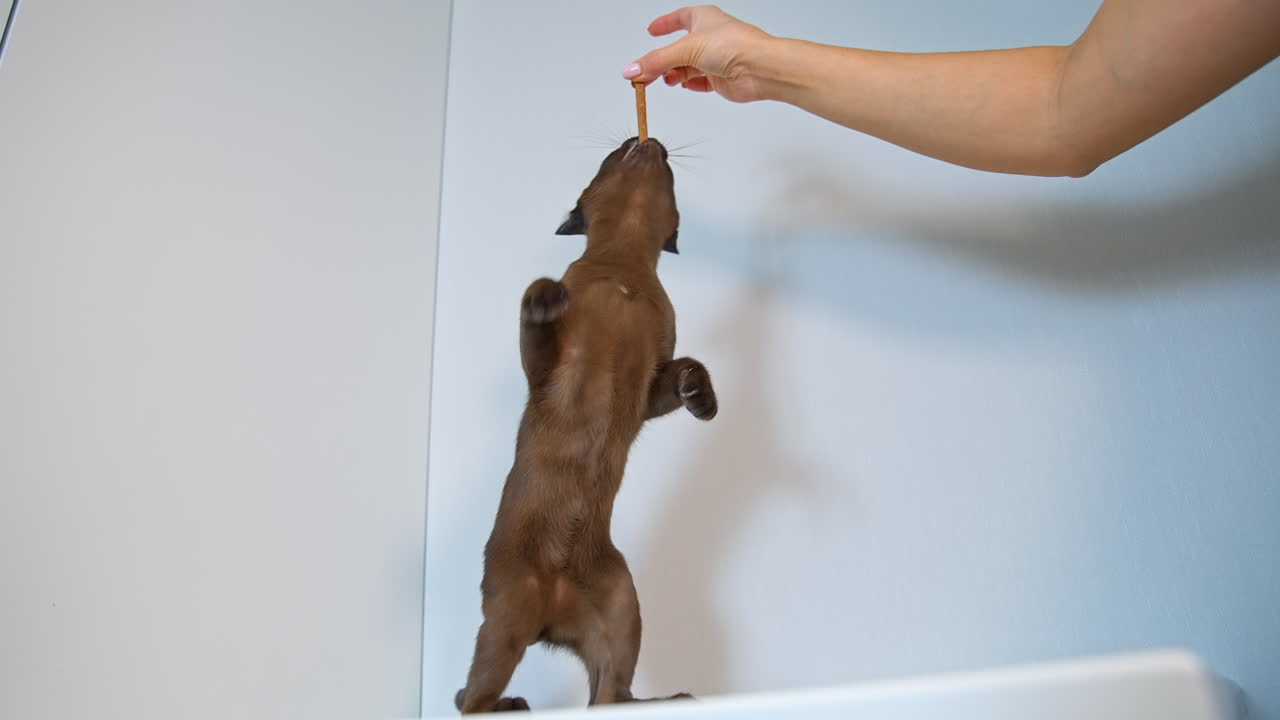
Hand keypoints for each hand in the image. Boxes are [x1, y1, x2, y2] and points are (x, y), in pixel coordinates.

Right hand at [622, 6, 772, 102]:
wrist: (759, 68)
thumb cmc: (734, 45)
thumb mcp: (685, 49)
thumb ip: (656, 62)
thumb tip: (632, 70)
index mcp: (703, 18)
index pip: (679, 18)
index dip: (665, 24)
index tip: (652, 30)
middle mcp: (710, 37)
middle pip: (678, 49)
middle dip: (662, 60)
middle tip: (645, 71)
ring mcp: (716, 58)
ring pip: (687, 67)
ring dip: (674, 74)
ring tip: (664, 79)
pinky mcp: (721, 78)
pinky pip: (700, 82)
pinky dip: (690, 84)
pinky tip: (684, 85)